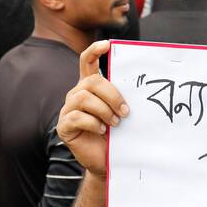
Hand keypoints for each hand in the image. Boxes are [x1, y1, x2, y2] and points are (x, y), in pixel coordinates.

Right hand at [57, 40, 128, 178]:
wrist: (107, 162)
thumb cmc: (116, 135)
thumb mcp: (121, 112)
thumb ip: (122, 97)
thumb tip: (142, 84)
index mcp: (90, 87)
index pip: (86, 61)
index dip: (94, 50)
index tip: (107, 45)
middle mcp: (77, 95)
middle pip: (90, 82)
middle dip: (111, 94)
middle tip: (126, 111)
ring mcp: (68, 110)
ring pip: (83, 97)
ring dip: (104, 110)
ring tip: (116, 123)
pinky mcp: (64, 126)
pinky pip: (76, 117)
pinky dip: (93, 122)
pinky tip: (101, 130)